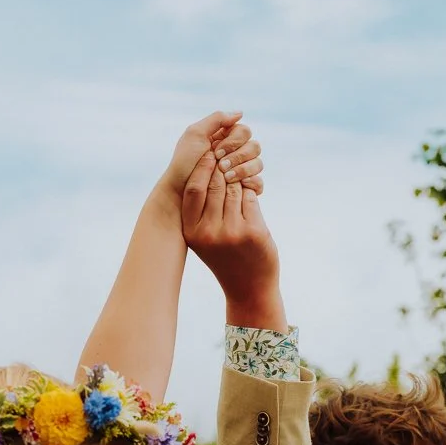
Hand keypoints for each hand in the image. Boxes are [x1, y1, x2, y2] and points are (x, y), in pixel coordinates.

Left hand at [158, 111, 263, 201]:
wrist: (179, 191)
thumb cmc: (184, 163)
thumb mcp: (195, 133)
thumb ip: (217, 119)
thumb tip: (241, 113)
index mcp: (225, 138)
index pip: (245, 132)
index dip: (234, 141)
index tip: (216, 151)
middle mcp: (235, 153)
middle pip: (254, 147)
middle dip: (238, 156)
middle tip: (221, 165)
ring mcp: (240, 171)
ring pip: (258, 163)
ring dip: (244, 169)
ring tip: (226, 178)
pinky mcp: (243, 189)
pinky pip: (259, 183)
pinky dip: (252, 182)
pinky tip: (239, 185)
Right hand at [182, 151, 284, 329]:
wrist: (249, 288)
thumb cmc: (225, 257)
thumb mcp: (203, 238)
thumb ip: (200, 211)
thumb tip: (204, 165)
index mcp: (192, 232)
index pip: (194, 188)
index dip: (203, 167)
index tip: (211, 155)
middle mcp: (209, 232)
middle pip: (216, 184)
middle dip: (223, 169)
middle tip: (227, 158)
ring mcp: (232, 232)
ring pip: (235, 188)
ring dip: (238, 180)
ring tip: (238, 177)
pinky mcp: (253, 231)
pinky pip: (250, 198)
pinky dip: (251, 192)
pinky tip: (250, 192)